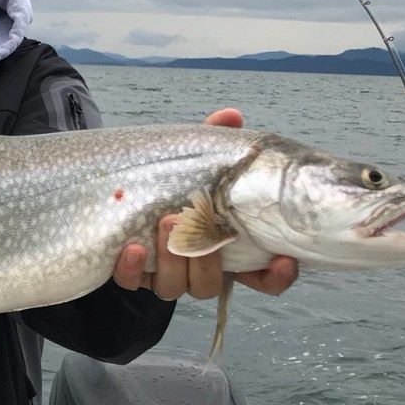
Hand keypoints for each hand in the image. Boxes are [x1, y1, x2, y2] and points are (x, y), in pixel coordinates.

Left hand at [109, 108, 298, 297]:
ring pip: (174, 287)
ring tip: (166, 222)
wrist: (121, 186)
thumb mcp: (196, 160)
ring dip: (172, 259)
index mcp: (224, 247)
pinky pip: (131, 282)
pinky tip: (132, 248)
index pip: (261, 276)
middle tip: (192, 221)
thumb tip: (231, 116)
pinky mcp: (132, 274)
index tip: (283, 259)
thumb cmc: (174, 178)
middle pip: (209, 284)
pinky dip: (132, 269)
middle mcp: (196, 267)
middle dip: (205, 259)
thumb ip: (216, 144)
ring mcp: (164, 273)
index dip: (275, 275)